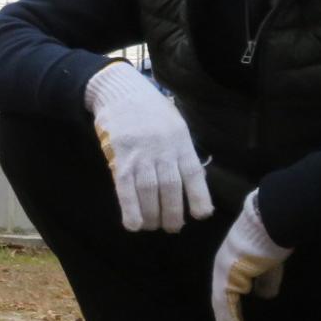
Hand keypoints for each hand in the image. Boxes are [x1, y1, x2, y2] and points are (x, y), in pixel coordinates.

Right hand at [85, 62, 213, 232]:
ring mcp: (140, 154)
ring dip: (151, 215)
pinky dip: (130, 209)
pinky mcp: (120, 158)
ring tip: (152, 226)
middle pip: (170, 187)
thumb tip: (193, 180)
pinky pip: (125, 188)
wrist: (120, 92)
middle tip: (172, 228)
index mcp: (180, 140)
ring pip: (149, 192)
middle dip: (172, 213)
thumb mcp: (175, 125)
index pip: (193, 173)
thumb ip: (181, 151)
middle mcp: (163, 149)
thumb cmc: (150, 111)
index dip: (198, 196)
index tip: (201, 215)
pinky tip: (133, 224)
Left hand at [210, 190, 292, 320]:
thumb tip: (266, 296)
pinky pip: (226, 307)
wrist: (270, 219)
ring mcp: (222, 273)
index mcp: (232, 264)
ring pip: (221, 308)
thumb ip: (266, 280)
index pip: (227, 293)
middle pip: (220, 303)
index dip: (230, 312)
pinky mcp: (227, 278)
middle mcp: (222, 269)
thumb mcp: (270, 264)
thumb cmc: (271, 236)